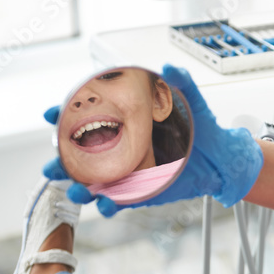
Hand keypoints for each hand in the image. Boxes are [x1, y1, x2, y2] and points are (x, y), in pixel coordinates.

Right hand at [42, 65, 262, 216]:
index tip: (50, 114)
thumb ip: (183, 84)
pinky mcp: (141, 193)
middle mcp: (121, 150)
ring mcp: (129, 174)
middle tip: (51, 168)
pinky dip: (110, 205)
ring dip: (81, 190)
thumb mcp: (193, 104)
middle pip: (81, 158)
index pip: (87, 119)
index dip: (65, 116)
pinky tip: (107, 204)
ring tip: (77, 192)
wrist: (223, 159)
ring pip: (94, 184)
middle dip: (61, 164)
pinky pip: (120, 202)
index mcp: (125, 125)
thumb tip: (170, 67)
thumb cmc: (203, 129)